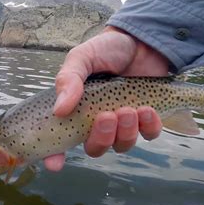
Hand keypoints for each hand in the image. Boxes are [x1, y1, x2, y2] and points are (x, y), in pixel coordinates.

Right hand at [44, 26, 168, 170]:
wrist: (140, 40)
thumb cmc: (105, 49)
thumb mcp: (81, 58)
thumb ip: (69, 80)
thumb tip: (59, 110)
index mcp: (77, 111)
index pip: (61, 141)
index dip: (55, 157)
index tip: (55, 163)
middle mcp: (97, 122)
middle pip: (96, 148)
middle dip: (102, 138)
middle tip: (107, 117)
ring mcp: (122, 123)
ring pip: (122, 145)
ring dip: (126, 132)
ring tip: (129, 110)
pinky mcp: (146, 119)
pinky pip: (148, 135)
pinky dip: (148, 127)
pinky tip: (147, 110)